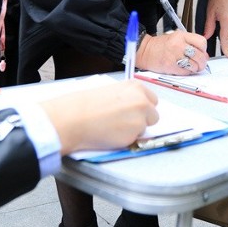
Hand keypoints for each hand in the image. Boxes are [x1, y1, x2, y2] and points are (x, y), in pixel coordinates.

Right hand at [41, 80, 158, 153]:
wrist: (74, 118)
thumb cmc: (86, 105)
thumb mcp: (111, 92)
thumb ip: (127, 98)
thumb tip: (134, 108)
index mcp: (135, 87)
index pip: (152, 99)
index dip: (142, 108)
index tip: (133, 112)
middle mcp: (142, 100)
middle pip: (154, 115)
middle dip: (143, 120)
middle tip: (124, 122)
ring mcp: (140, 118)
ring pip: (145, 128)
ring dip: (134, 130)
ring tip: (114, 127)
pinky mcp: (134, 134)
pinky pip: (135, 139)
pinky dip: (126, 139)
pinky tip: (111, 134)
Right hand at [136, 31, 208, 74]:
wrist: (145, 51)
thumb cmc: (160, 45)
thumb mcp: (176, 38)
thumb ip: (190, 44)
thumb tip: (204, 55)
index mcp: (181, 36)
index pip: (201, 42)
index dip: (204, 49)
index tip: (202, 52)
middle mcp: (178, 45)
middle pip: (200, 55)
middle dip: (202, 62)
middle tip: (200, 63)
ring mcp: (174, 56)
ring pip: (194, 65)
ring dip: (195, 68)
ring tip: (191, 67)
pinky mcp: (171, 66)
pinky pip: (186, 72)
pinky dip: (188, 72)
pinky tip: (184, 69)